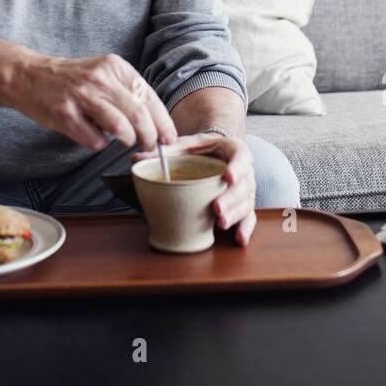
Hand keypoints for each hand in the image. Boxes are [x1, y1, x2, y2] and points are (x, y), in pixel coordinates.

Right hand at [9, 51, 177, 152]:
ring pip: (120, 127)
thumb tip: (156, 123)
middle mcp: (100, 78)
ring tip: (126, 142)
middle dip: (150, 136)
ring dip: (128, 140)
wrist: (28, 75)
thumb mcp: (103, 74)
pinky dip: (100, 144)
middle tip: (151, 147)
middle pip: (139, 114)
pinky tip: (94, 137)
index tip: (170, 138)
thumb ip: (127, 93)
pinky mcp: (65, 114)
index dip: (163, 121)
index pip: (148, 96)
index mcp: (115, 66)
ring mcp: (81, 96)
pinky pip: (94, 139)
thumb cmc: (72, 80)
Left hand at [130, 133, 256, 246]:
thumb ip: (164, 152)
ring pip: (246, 203)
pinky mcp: (243, 205)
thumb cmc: (201, 150)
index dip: (236, 167)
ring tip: (221, 223)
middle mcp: (243, 171)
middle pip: (244, 185)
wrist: (213, 153)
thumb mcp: (185, 146)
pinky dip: (245, 229)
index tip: (227, 177)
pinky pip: (249, 218)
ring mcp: (245, 190)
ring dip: (235, 214)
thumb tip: (136, 160)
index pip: (240, 156)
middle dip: (231, 199)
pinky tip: (239, 239)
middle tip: (216, 209)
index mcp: (233, 150)